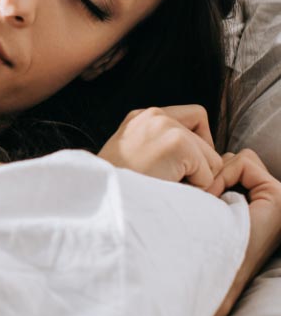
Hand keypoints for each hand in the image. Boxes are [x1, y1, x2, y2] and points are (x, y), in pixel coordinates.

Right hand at [99, 104, 223, 191]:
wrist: (102, 200)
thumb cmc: (120, 188)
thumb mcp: (135, 156)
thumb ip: (162, 146)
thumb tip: (213, 158)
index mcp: (142, 117)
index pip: (195, 117)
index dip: (198, 143)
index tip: (180, 166)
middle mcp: (154, 115)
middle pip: (206, 138)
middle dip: (199, 165)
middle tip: (173, 182)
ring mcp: (166, 126)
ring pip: (212, 159)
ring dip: (198, 179)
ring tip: (168, 186)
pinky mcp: (178, 143)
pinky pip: (208, 173)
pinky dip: (196, 188)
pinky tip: (170, 189)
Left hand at [196, 148, 280, 315]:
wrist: (205, 270)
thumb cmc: (195, 242)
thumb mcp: (203, 210)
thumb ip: (211, 188)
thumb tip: (190, 157)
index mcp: (258, 205)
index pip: (234, 165)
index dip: (210, 176)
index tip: (199, 199)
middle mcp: (273, 201)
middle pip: (235, 160)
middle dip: (214, 174)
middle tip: (203, 201)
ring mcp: (279, 199)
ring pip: (239, 158)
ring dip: (216, 177)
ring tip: (209, 204)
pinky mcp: (278, 198)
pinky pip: (243, 162)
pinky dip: (223, 176)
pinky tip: (215, 200)